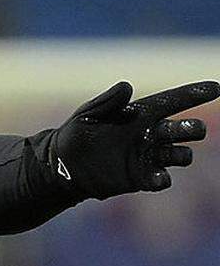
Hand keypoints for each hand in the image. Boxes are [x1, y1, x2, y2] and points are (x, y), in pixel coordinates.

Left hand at [50, 80, 218, 198]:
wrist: (60, 166)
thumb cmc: (74, 135)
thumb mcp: (87, 115)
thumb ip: (107, 102)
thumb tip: (127, 86)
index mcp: (140, 114)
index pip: (173, 102)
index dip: (194, 94)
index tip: (216, 87)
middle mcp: (149, 135)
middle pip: (183, 130)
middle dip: (192, 128)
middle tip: (194, 129)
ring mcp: (146, 157)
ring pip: (179, 154)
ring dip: (182, 154)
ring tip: (179, 155)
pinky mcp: (139, 178)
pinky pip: (160, 178)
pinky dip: (163, 177)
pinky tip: (161, 177)